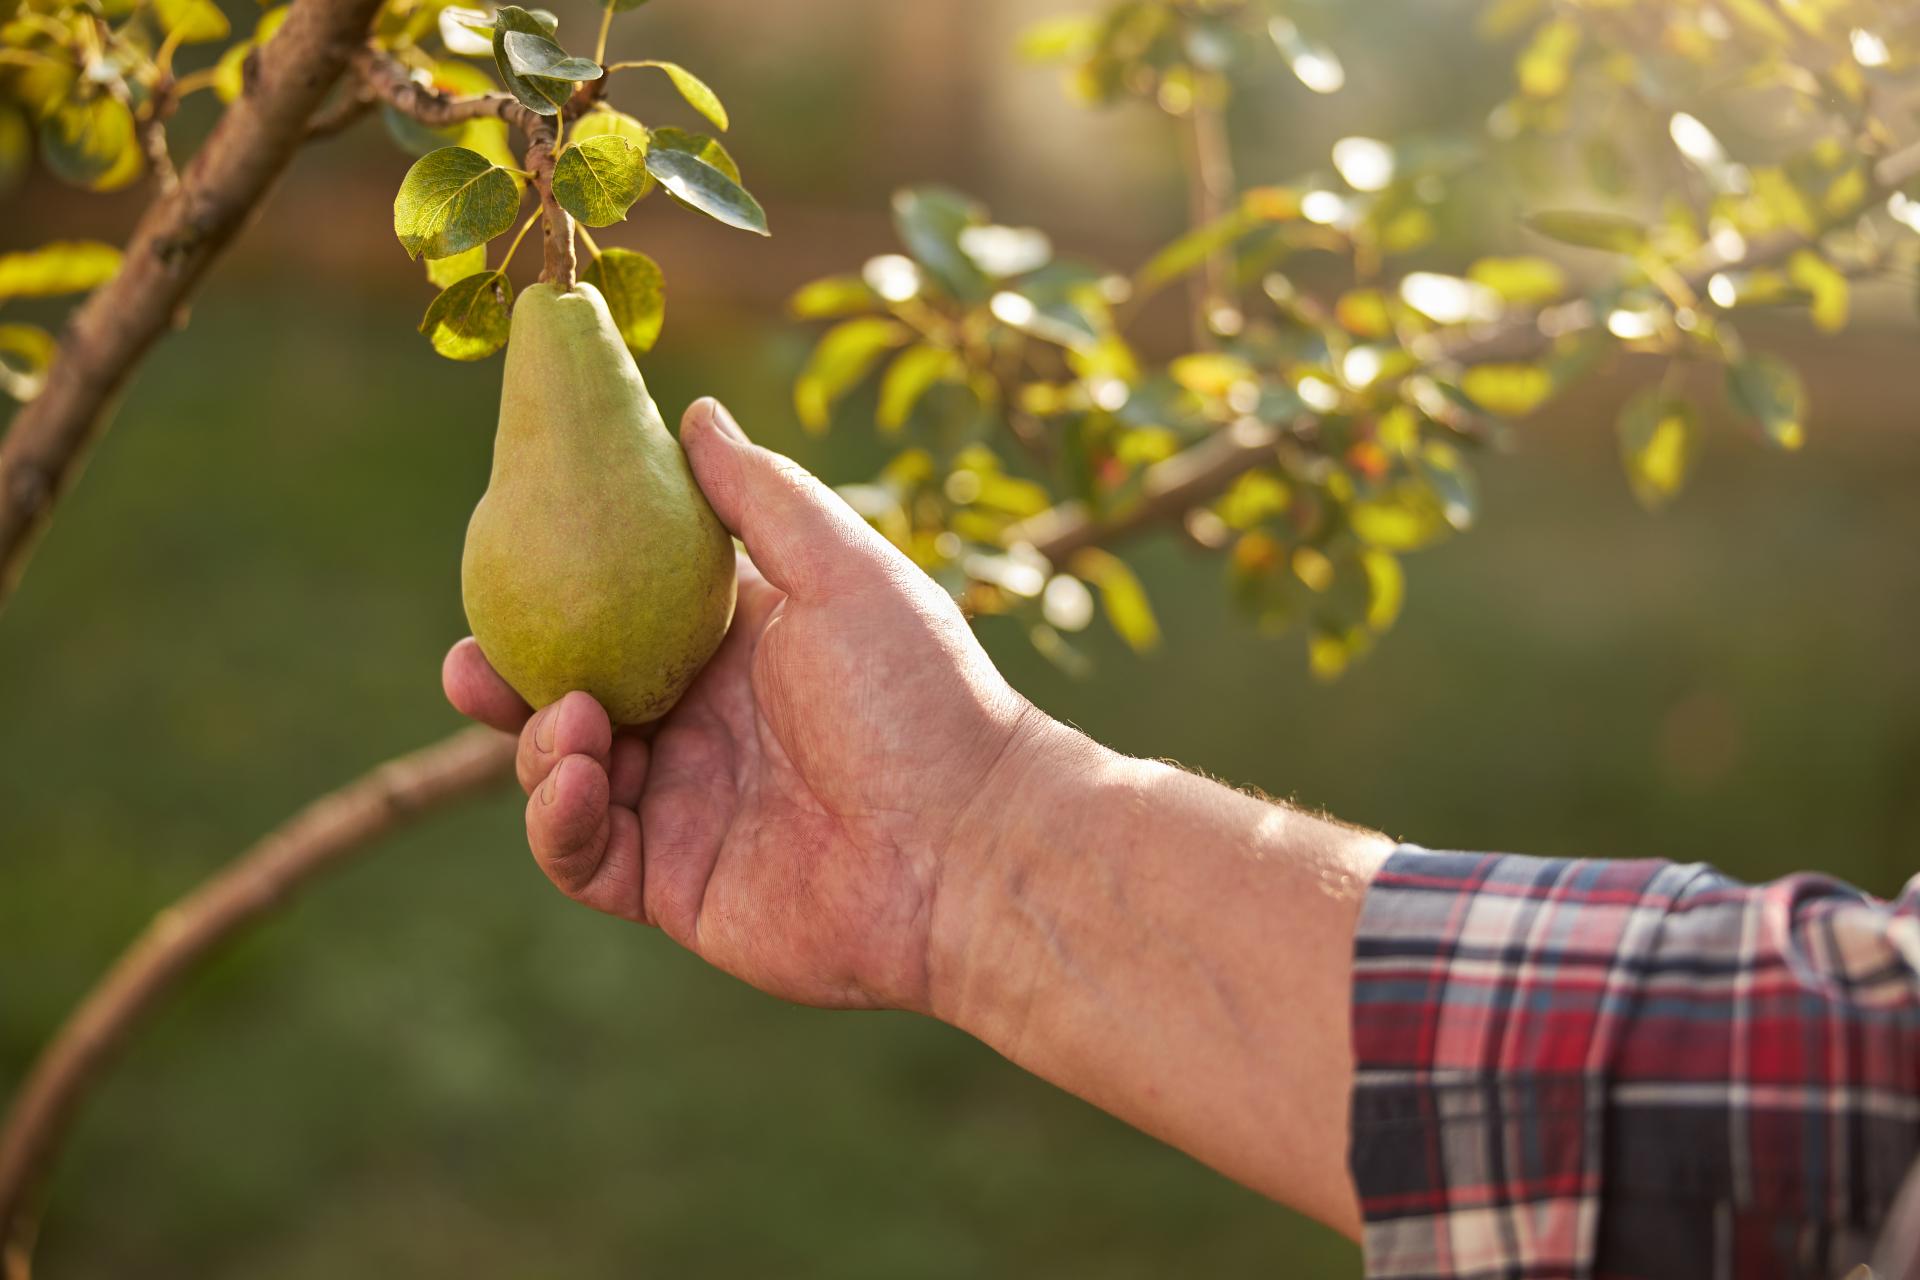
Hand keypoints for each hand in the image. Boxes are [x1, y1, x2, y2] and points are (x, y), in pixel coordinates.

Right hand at [443, 398, 1044, 1013]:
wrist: (969, 842)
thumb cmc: (919, 693)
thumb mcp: (841, 569)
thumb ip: (759, 496)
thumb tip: (691, 412)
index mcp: (732, 649)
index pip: (618, 616)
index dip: (555, 595)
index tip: (502, 560)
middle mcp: (700, 727)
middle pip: (568, 700)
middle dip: (507, 685)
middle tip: (472, 665)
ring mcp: (684, 809)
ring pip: (561, 779)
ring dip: (538, 749)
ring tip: (569, 720)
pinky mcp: (675, 886)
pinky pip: (584, 858)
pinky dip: (560, 821)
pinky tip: (581, 780)